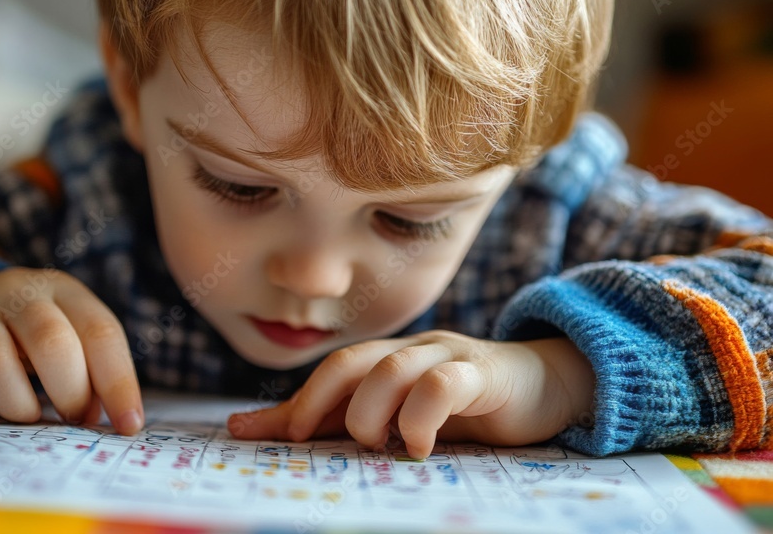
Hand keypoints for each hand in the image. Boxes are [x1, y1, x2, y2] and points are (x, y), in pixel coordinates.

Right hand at [0, 267, 142, 434]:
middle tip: (73, 417)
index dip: (118, 383)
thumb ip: (95, 373)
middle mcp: (20, 296)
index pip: (101, 333)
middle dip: (70, 392)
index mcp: (66, 292)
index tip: (128, 425)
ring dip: (17, 403)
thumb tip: (108, 421)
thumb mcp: (75, 334)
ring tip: (28, 415)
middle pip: (50, 341)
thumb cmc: (41, 330)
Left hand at [227, 330, 593, 458]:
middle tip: (308, 439)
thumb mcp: (404, 418)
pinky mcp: (484, 373)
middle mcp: (412, 351)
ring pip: (392, 368)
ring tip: (375, 445)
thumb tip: (260, 431)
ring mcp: (448, 356)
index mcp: (389, 360)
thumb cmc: (470, 408)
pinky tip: (418, 446)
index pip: (330, 373)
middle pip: (352, 362)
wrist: (550, 385)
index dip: (292, 403)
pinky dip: (420, 416)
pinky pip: (442, 382)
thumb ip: (342, 423)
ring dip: (371, 412)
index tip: (247, 432)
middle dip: (317, 400)